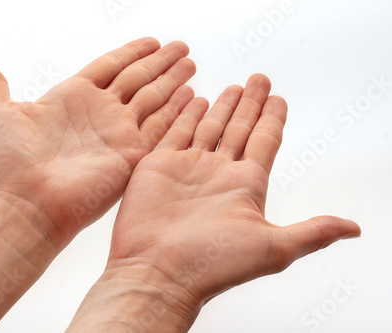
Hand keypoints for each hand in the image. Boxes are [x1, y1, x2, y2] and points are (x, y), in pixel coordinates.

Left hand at [0, 37, 195, 245]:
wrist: (23, 203)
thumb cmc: (6, 163)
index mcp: (72, 97)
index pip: (111, 66)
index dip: (133, 53)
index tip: (153, 41)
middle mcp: (99, 113)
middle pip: (138, 79)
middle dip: (161, 64)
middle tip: (183, 49)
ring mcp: (117, 134)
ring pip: (153, 99)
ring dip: (173, 83)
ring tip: (190, 65)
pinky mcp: (131, 155)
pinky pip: (161, 127)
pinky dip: (177, 112)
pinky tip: (192, 97)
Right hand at [104, 74, 360, 327]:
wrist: (157, 271)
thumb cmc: (212, 264)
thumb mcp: (273, 248)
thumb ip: (312, 232)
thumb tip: (353, 229)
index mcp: (245, 186)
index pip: (264, 142)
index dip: (273, 119)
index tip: (280, 98)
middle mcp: (218, 174)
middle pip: (240, 129)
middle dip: (250, 104)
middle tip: (259, 78)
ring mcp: (187, 168)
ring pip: (210, 127)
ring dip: (222, 106)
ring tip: (232, 86)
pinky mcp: (158, 165)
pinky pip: (175, 131)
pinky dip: (185, 115)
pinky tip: (195, 100)